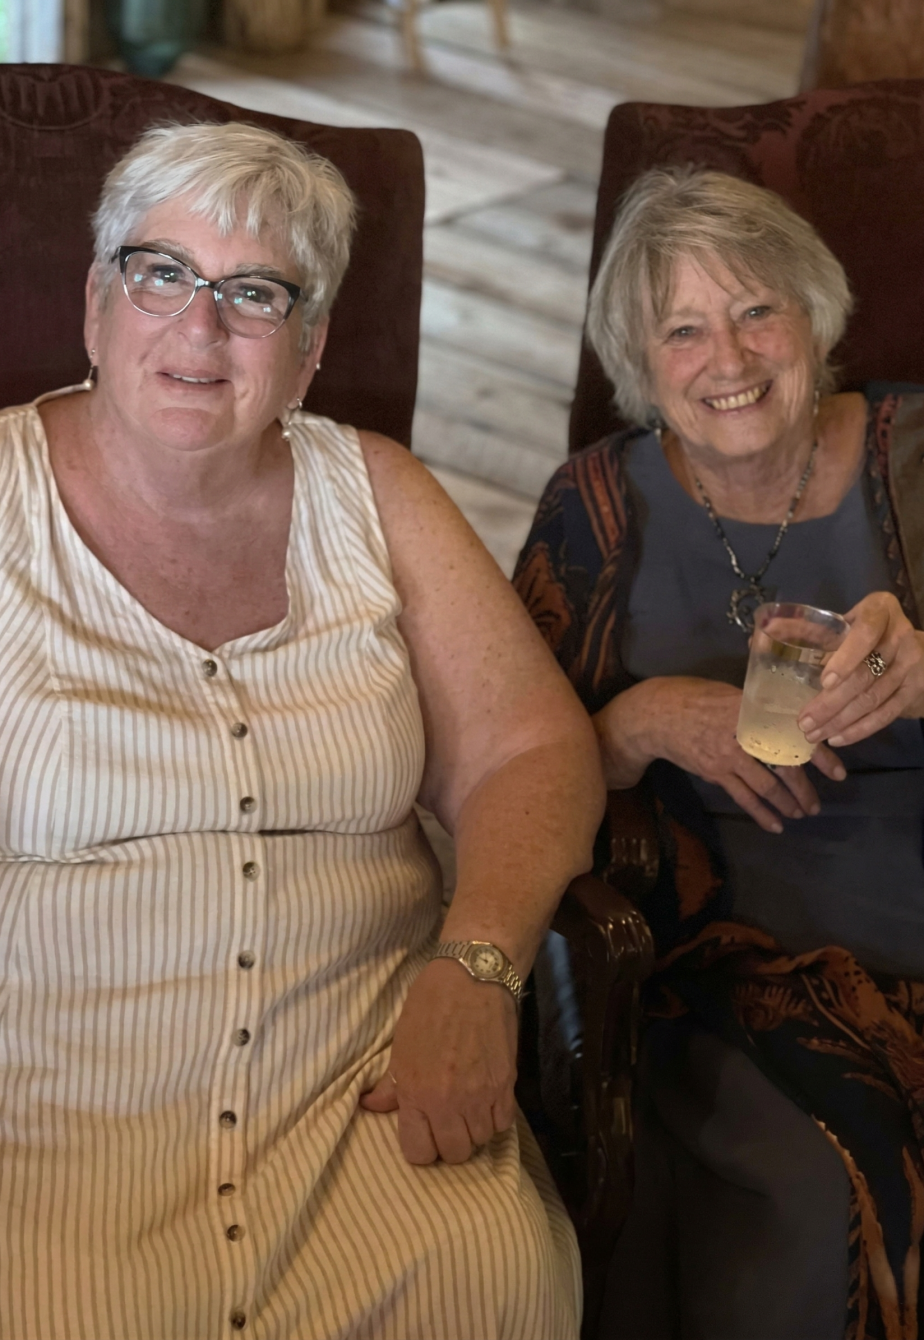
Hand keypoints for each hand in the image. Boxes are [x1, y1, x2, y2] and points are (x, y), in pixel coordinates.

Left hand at [360, 958, 517, 1164]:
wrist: (472, 978)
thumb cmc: (430, 1005)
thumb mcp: (400, 1043)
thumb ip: (390, 1083)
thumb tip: (371, 1106)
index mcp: (416, 1092)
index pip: (419, 1153)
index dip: (421, 1147)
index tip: (424, 1132)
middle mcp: (449, 1102)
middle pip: (454, 1154)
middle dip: (449, 1143)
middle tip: (447, 1121)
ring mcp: (481, 1096)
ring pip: (480, 1141)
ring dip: (474, 1130)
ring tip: (468, 1108)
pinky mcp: (506, 1084)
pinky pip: (503, 1124)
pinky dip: (495, 1119)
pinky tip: (487, 1102)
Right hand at [598, 677, 844, 833]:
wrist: (658, 716)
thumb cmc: (696, 698)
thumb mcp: (732, 692)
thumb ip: (760, 706)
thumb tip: (791, 715)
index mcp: (755, 711)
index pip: (797, 734)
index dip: (820, 755)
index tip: (838, 772)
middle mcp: (747, 734)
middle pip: (786, 765)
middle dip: (805, 789)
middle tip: (817, 804)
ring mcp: (730, 756)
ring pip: (767, 786)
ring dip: (788, 803)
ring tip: (801, 814)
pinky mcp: (716, 772)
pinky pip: (744, 797)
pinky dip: (761, 813)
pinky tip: (775, 825)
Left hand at [799, 592, 923, 746]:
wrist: (913, 647)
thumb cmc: (863, 632)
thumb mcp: (841, 623)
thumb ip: (806, 628)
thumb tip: (762, 632)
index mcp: (879, 610)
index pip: (865, 632)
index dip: (846, 658)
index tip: (824, 681)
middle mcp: (900, 635)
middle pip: (865, 675)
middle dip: (831, 702)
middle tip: (804, 721)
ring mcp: (912, 664)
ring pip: (873, 698)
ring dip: (841, 721)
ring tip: (813, 734)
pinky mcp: (915, 689)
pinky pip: (887, 714)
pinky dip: (861, 729)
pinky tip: (837, 738)